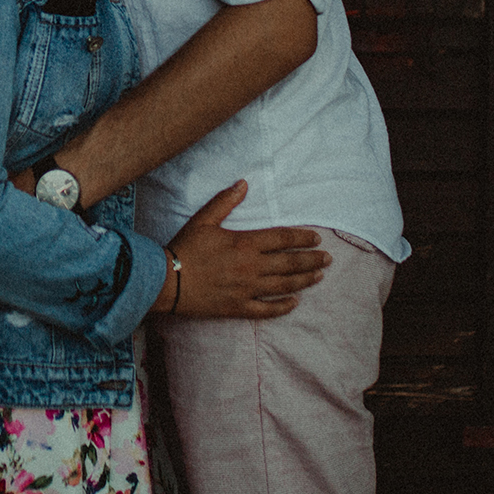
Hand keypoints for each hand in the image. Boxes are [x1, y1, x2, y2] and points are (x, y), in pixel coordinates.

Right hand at [158, 181, 329, 318]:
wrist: (166, 281)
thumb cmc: (184, 248)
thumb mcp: (203, 219)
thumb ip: (226, 201)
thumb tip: (244, 183)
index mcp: (245, 243)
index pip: (283, 239)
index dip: (302, 238)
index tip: (316, 239)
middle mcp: (251, 267)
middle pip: (290, 263)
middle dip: (312, 260)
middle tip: (328, 259)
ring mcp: (247, 289)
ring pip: (284, 286)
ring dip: (305, 281)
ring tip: (319, 276)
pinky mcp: (238, 307)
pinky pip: (267, 310)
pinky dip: (283, 307)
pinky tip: (295, 303)